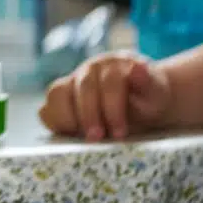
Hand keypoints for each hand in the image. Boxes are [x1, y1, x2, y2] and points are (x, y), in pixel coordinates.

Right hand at [39, 52, 172, 140]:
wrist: (141, 100)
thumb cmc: (148, 98)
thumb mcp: (155, 92)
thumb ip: (147, 82)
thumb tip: (138, 68)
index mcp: (113, 65)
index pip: (108, 81)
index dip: (113, 108)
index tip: (120, 132)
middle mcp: (89, 70)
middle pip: (82, 88)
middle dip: (89, 115)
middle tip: (98, 138)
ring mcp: (72, 83)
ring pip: (56, 93)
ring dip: (67, 117)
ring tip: (81, 135)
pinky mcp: (61, 99)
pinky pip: (46, 108)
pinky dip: (54, 121)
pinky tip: (71, 133)